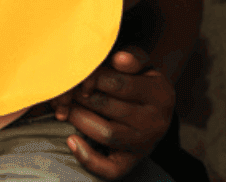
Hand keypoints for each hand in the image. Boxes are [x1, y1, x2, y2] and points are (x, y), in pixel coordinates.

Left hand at [49, 47, 174, 179]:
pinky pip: (109, 169)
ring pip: (104, 132)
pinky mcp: (130, 162)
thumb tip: (119, 58)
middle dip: (79, 95)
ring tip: (66, 106)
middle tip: (64, 88)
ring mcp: (143, 144)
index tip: (78, 72)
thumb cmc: (141, 81)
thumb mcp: (144, 64)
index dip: (92, 76)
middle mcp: (155, 122)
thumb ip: (133, 57)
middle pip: (107, 106)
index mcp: (161, 94)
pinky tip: (71, 140)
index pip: (118, 83)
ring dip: (78, 117)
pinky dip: (87, 158)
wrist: (154, 112)